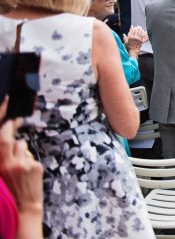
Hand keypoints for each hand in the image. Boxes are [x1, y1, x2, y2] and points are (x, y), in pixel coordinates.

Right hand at [0, 98, 43, 216]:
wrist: (24, 208)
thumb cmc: (10, 190)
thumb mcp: (0, 172)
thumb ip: (2, 156)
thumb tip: (10, 138)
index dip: (2, 119)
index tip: (5, 104)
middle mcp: (5, 163)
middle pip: (7, 137)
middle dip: (10, 124)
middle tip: (15, 117)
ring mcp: (20, 164)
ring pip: (21, 144)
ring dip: (20, 150)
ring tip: (19, 166)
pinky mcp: (33, 166)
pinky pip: (30, 155)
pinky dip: (28, 160)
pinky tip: (27, 173)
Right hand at [123, 26, 147, 51]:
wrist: (133, 51)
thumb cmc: (129, 47)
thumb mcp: (125, 42)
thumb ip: (125, 38)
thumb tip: (123, 34)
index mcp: (130, 37)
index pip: (132, 30)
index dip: (132, 28)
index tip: (133, 26)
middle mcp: (134, 37)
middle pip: (136, 30)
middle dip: (137, 28)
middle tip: (138, 26)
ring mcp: (138, 39)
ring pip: (140, 32)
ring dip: (140, 29)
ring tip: (140, 28)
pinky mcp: (141, 40)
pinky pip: (142, 35)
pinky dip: (142, 32)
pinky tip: (143, 31)